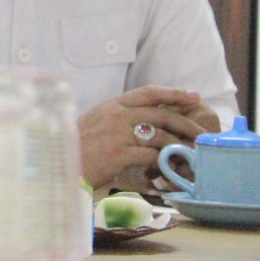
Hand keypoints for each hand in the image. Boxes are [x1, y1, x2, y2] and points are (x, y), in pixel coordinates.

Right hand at [77, 85, 218, 188]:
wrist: (58, 164)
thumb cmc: (77, 146)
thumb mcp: (96, 123)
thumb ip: (118, 118)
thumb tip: (144, 120)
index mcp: (111, 105)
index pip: (148, 92)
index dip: (173, 93)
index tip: (192, 95)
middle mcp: (116, 115)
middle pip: (161, 113)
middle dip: (186, 122)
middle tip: (202, 132)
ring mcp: (117, 134)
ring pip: (160, 135)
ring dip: (179, 146)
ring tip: (192, 155)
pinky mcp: (119, 154)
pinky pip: (151, 155)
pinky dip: (164, 162)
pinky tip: (170, 168)